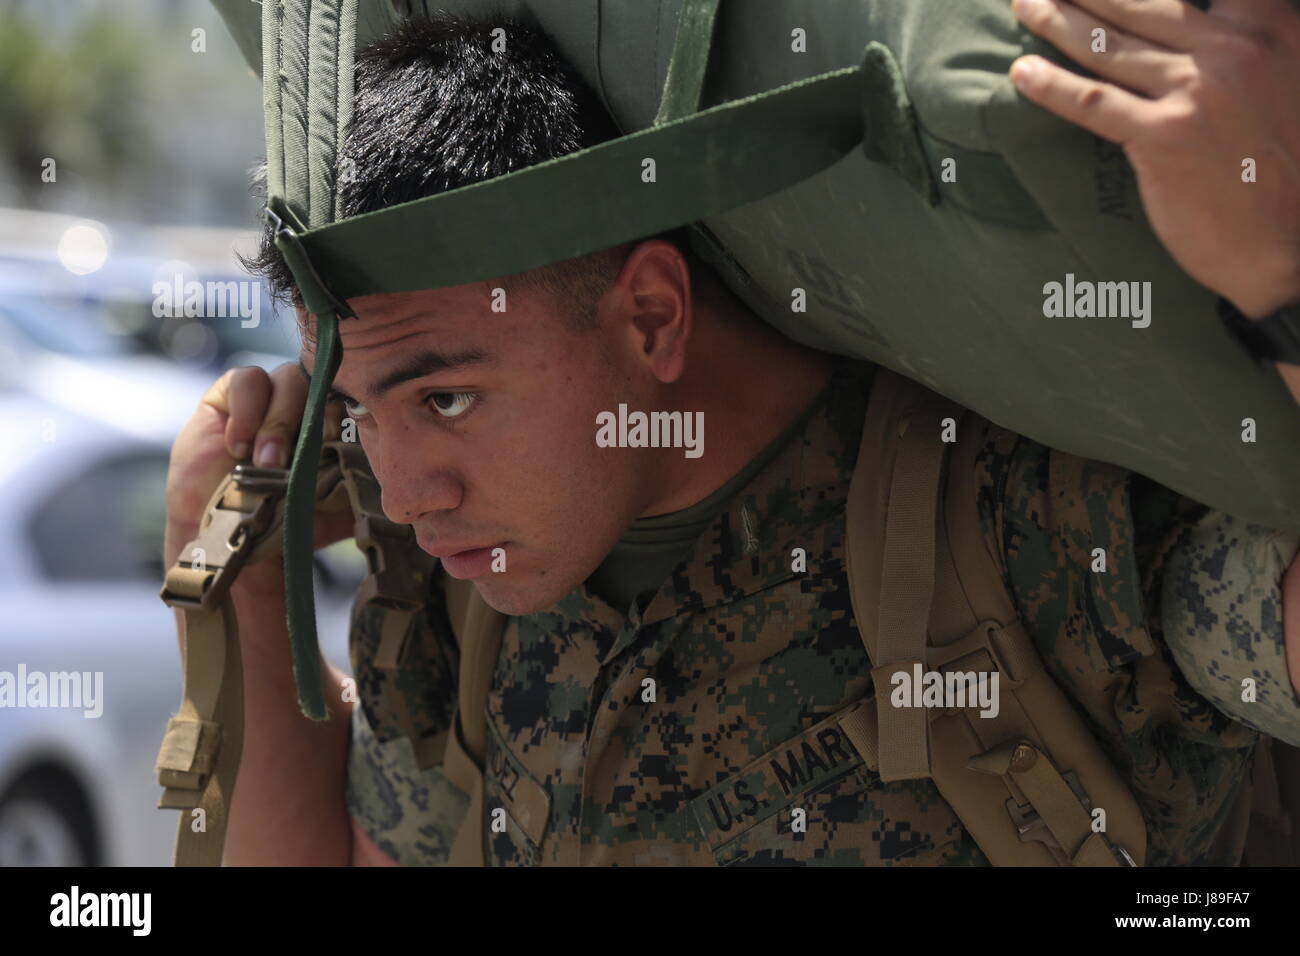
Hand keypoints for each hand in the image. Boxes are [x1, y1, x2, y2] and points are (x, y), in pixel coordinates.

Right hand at [164, 362, 355, 576]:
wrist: (223, 539)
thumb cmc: (280, 525)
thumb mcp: (332, 514)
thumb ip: (364, 495)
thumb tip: (404, 498)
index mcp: (338, 428)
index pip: (357, 401)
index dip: (358, 414)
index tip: (350, 445)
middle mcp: (308, 405)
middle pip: (327, 384)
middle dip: (321, 415)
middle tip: (316, 447)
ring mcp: (272, 396)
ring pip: (290, 379)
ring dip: (281, 422)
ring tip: (269, 463)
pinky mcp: (231, 394)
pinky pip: (248, 379)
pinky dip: (248, 411)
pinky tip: (238, 446)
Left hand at [1009, 0, 1299, 316]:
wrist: (1297, 245)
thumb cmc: (1292, 170)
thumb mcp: (1294, 80)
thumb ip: (1254, 49)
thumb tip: (1199, 32)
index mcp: (1272, 28)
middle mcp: (1235, 48)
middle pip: (1141, 3)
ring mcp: (1196, 91)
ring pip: (1109, 44)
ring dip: (1057, 20)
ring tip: (1025, 6)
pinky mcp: (1163, 137)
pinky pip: (1092, 101)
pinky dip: (1050, 85)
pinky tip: (1021, 72)